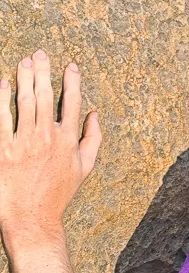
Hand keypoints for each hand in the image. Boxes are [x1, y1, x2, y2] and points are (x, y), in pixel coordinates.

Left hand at [0, 54, 101, 252]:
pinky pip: (2, 118)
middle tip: (40, 54)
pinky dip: (2, 99)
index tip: (70, 65)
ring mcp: (24, 143)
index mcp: (68, 140)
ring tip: (24, 62)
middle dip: (43, 71)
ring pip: (24, 102)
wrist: (31, 219)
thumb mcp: (84, 168)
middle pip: (45, 96)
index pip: (72, 102)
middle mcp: (47, 138)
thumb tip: (95, 113)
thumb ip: (93, 139)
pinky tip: (3, 84)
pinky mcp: (3, 150)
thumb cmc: (58, 194)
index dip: (72, 81)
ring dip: (24, 78)